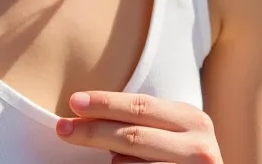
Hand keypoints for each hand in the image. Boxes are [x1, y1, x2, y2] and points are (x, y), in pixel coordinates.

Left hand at [55, 90, 221, 162]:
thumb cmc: (182, 160)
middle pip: (132, 135)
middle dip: (92, 131)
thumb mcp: (174, 134)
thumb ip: (146, 123)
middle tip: (62, 128)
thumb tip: (91, 115)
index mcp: (192, 120)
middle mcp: (198, 146)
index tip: (74, 103)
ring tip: (113, 159)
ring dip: (113, 163)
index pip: (140, 106)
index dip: (105, 103)